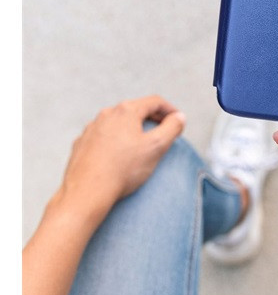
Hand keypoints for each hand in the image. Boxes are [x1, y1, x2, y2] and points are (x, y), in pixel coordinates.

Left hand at [55, 95, 185, 219]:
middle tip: (164, 130)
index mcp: (126, 111)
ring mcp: (91, 129)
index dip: (170, 109)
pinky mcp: (82, 144)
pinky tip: (119, 155)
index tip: (178, 120)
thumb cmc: (122, 170)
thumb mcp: (156, 147)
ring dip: (132, 128)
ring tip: (141, 143)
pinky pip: (103, 136)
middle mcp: (106, 115)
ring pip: (118, 122)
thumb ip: (172, 128)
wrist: (86, 192)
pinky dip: (115, 140)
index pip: (155, 102)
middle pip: (135, 109)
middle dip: (152, 118)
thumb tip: (179, 117)